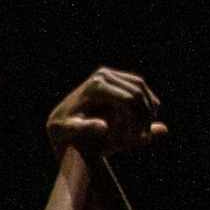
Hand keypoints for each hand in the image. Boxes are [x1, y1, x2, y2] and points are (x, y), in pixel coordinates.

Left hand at [46, 66, 166, 152]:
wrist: (61, 119)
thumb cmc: (65, 128)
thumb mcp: (72, 130)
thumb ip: (87, 128)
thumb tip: (104, 127)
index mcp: (95, 86)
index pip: (127, 99)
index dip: (137, 118)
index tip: (139, 136)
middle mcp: (103, 75)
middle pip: (136, 92)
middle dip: (144, 114)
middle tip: (145, 134)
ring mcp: (110, 73)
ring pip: (141, 87)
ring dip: (148, 107)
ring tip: (146, 129)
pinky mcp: (116, 76)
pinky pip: (138, 86)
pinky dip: (145, 101)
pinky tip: (144, 120)